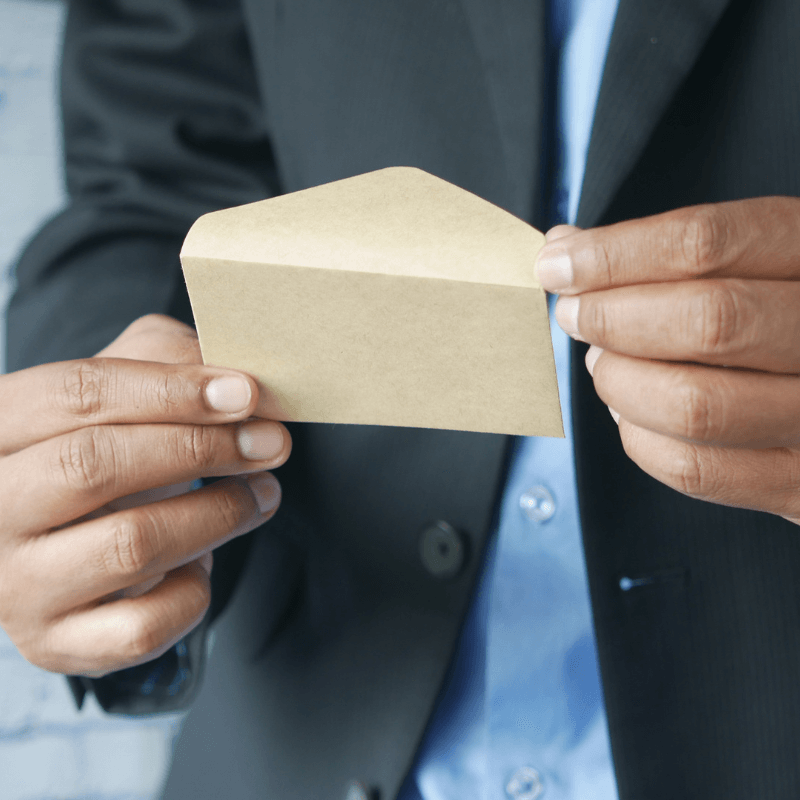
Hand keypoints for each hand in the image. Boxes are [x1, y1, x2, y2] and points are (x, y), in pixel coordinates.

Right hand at [0, 314, 290, 675]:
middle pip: (95, 465)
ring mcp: (16, 584)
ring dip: (219, 513)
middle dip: (201, 448)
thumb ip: (166, 360)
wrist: (57, 539)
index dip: (170, 390)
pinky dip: (194, 590)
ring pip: (130, 545)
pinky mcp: (53, 642)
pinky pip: (143, 626)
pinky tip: (203, 562)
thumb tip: (235, 383)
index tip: (244, 394)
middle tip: (269, 443)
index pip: (75, 394)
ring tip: (259, 493)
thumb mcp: (118, 389)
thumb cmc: (98, 451)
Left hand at [535, 197, 799, 523]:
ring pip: (696, 404)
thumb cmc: (786, 311)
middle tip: (574, 315)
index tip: (556, 264)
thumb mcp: (761, 258)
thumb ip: (674, 251)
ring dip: (620, 381)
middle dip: (614, 316)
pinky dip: (638, 438)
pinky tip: (630, 413)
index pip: (710, 242)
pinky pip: (697, 470)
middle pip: (708, 320)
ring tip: (603, 364)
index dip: (616, 254)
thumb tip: (563, 251)